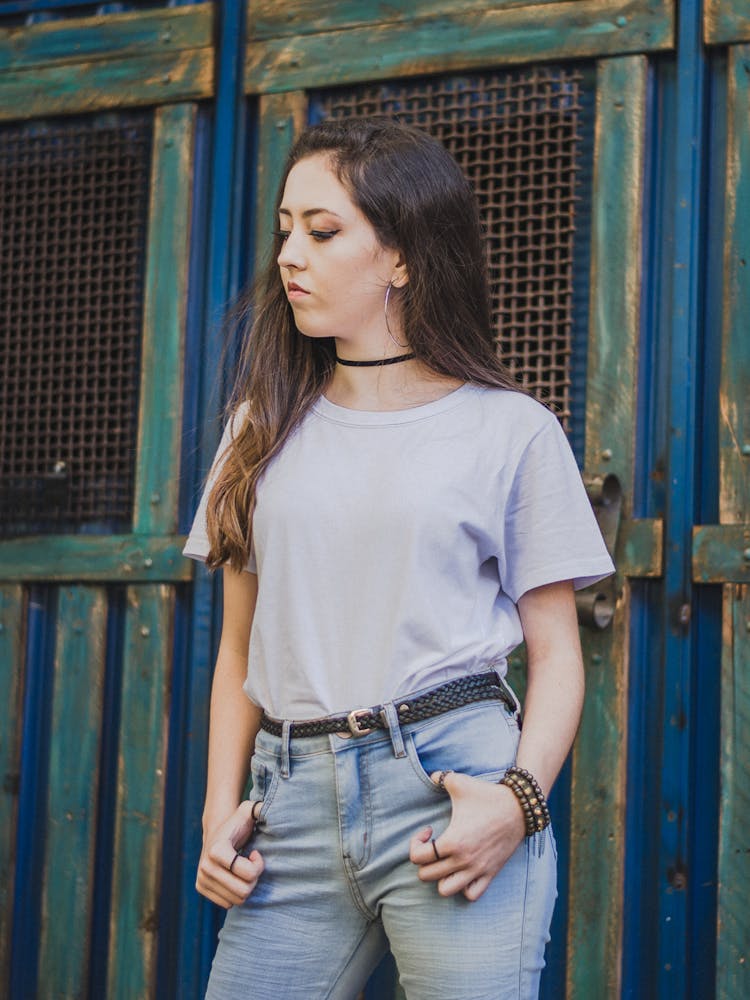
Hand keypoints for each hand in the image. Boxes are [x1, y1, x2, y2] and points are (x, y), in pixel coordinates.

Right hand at [196, 800, 264, 908]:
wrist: (218, 832)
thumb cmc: (239, 823)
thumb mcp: (248, 811)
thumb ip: (258, 808)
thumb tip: (263, 808)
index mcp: (217, 850)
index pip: (249, 874)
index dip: (258, 865)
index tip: (255, 853)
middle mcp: (205, 866)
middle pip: (243, 891)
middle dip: (253, 880)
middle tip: (251, 864)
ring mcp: (201, 878)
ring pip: (237, 901)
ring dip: (245, 886)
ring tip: (242, 870)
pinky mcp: (201, 888)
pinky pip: (228, 904)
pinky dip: (235, 893)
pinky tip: (234, 877)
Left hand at [409, 770, 525, 901]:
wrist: (519, 807)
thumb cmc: (487, 795)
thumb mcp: (460, 782)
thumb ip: (440, 777)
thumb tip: (431, 775)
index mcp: (452, 841)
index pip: (417, 857)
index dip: (415, 843)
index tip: (427, 830)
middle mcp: (462, 860)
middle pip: (426, 876)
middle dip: (424, 861)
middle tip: (432, 845)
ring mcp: (477, 870)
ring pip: (446, 890)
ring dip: (440, 878)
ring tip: (445, 861)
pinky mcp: (490, 874)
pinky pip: (471, 895)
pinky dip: (463, 887)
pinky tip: (463, 869)